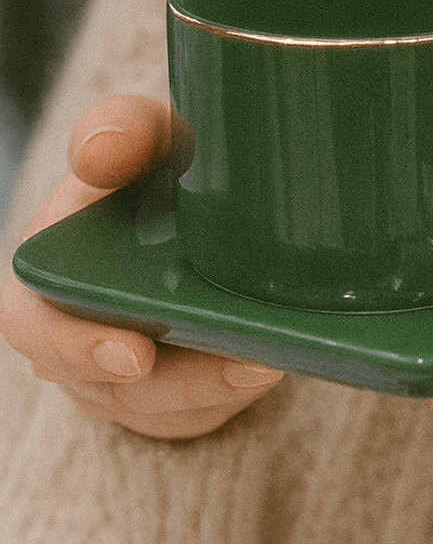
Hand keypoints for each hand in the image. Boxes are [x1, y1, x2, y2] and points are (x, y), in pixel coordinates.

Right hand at [0, 95, 283, 438]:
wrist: (195, 196)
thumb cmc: (154, 165)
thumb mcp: (140, 135)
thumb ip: (120, 131)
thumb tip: (104, 151)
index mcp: (50, 279)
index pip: (39, 330)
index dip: (78, 349)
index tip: (135, 353)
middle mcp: (79, 341)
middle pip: (121, 388)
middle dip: (184, 383)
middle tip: (249, 364)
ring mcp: (128, 378)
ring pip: (171, 407)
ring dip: (225, 389)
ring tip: (281, 357)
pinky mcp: (175, 396)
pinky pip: (202, 412)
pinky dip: (241, 393)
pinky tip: (284, 361)